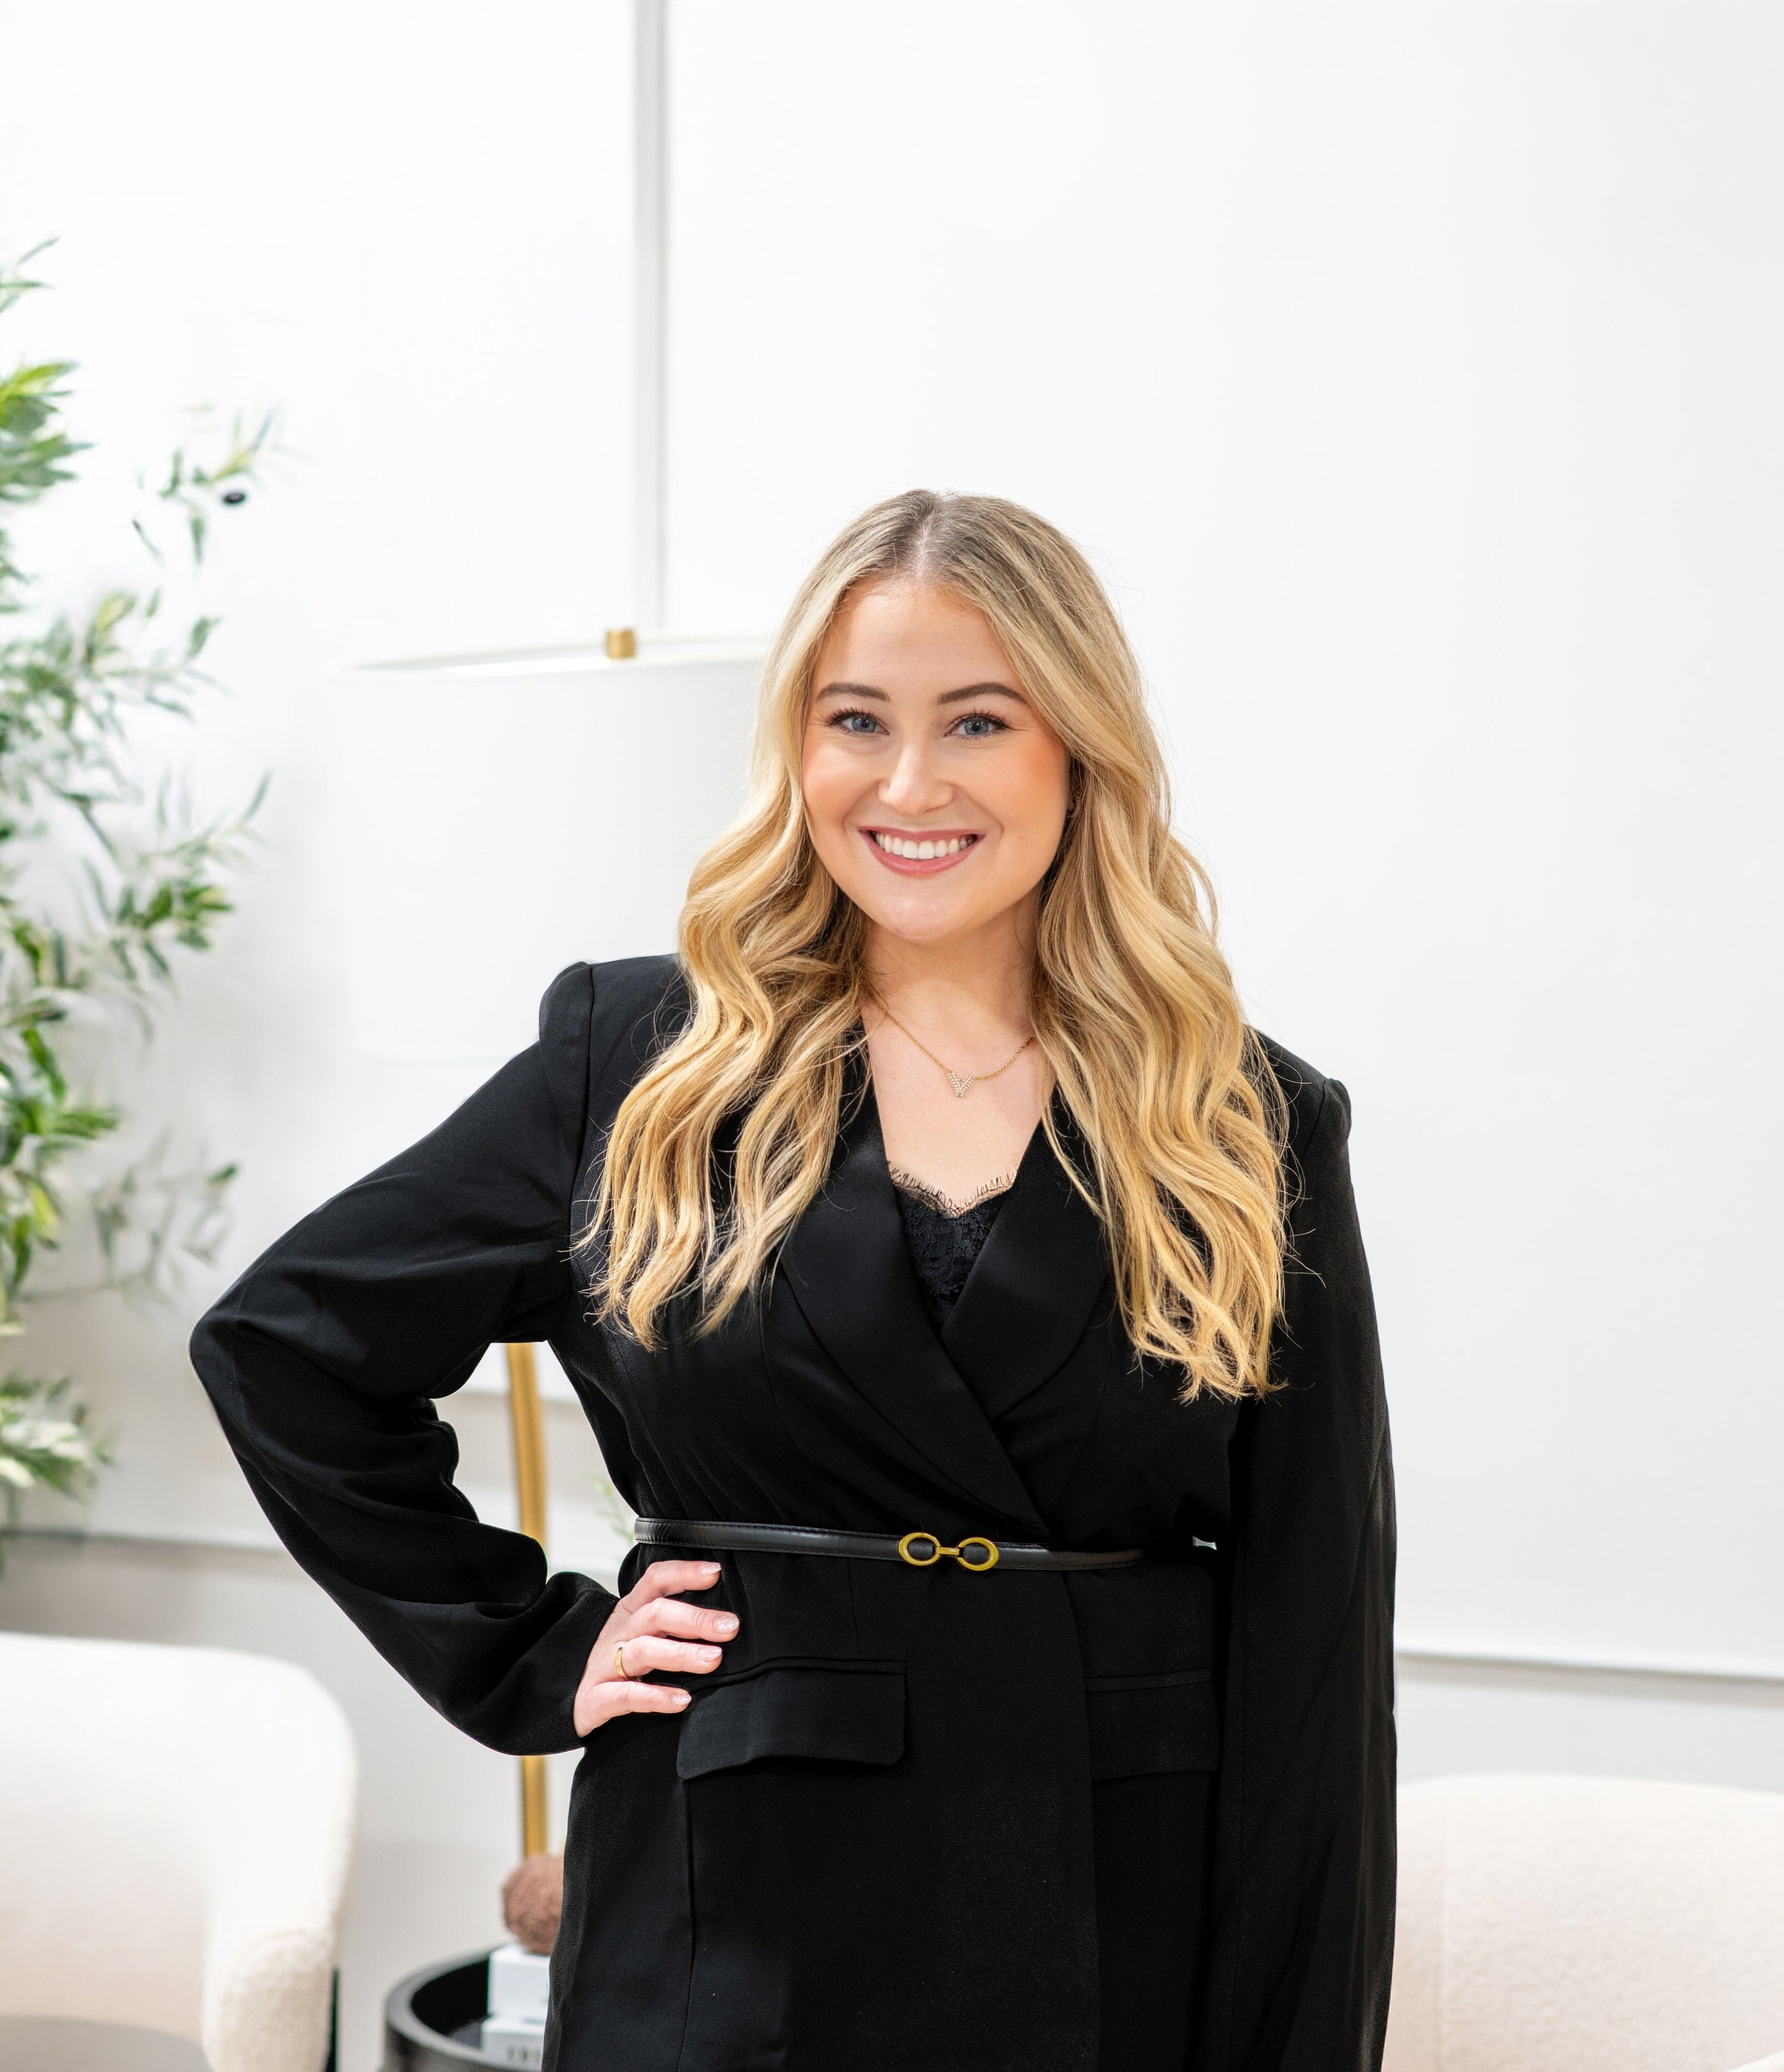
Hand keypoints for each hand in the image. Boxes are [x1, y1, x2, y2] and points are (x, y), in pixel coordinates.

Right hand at [573, 1559, 737, 1735]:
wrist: (567, 1698)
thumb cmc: (615, 1661)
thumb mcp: (639, 1631)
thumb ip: (673, 1620)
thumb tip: (725, 1616)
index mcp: (631, 1611)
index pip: (655, 1580)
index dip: (684, 1573)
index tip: (715, 1574)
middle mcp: (619, 1632)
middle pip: (655, 1614)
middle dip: (695, 1618)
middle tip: (730, 1627)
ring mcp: (605, 1664)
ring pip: (642, 1651)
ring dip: (680, 1654)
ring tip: (714, 1659)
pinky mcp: (595, 1699)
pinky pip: (625, 1696)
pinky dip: (654, 1697)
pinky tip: (682, 1700)